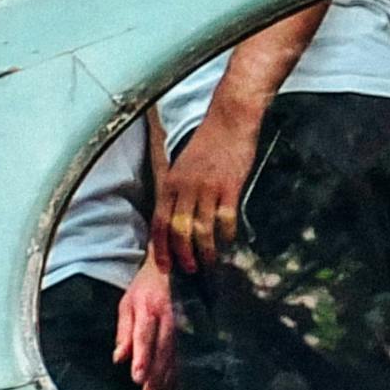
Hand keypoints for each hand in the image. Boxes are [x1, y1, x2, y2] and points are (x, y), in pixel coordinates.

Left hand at [112, 259, 175, 389]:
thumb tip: (118, 358)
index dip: (142, 357)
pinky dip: (179, 371)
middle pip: (162, 349)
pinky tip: (172, 385)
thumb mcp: (128, 303)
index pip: (144, 335)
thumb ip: (124, 331)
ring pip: (176, 355)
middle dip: (155, 374)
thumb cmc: (145, 288)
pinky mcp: (194, 329)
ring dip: (167, 377)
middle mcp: (169, 317)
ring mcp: (184, 323)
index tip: (137, 377)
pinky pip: (186, 354)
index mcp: (149, 308)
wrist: (174, 270)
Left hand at [152, 106, 257, 272]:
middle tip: (188, 270)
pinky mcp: (229, 187)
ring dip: (204, 251)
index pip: (159, 221)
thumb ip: (178, 190)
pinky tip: (229, 242)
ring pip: (201, 229)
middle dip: (181, 254)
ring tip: (208, 263)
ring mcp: (207, 187)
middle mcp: (185, 187)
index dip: (160, 246)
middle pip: (177, 229)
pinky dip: (226, 235)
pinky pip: (225, 219)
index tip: (163, 265)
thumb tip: (177, 219)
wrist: (228, 120)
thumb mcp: (183, 166)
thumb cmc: (207, 144)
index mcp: (170, 182)